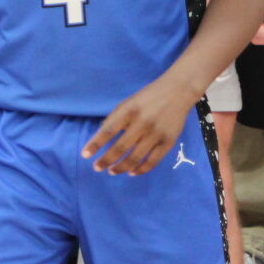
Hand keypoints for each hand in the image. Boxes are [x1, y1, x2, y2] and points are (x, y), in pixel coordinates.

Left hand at [82, 75, 196, 173]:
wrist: (178, 91)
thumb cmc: (148, 97)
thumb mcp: (129, 102)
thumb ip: (116, 118)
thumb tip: (101, 135)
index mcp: (129, 110)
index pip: (108, 130)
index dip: (95, 144)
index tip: (85, 154)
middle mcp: (142, 123)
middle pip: (120, 148)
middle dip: (106, 160)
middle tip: (97, 168)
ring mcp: (156, 133)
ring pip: (135, 158)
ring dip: (121, 167)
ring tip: (111, 171)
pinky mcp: (168, 141)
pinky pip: (153, 161)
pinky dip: (141, 169)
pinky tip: (132, 172)